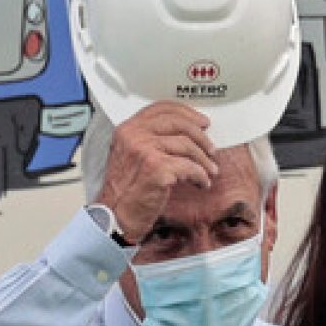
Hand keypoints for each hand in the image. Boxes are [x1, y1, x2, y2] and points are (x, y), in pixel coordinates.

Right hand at [96, 101, 218, 244]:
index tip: (201, 121)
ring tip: (209, 171)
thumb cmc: (124, 193)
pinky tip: (202, 183)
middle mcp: (134, 136)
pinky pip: (190, 167)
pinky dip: (200, 176)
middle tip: (211, 148)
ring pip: (187, 146)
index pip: (161, 108)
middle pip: (178, 123)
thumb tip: (184, 134)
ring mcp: (145, 150)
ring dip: (204, 160)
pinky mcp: (157, 169)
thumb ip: (148, 140)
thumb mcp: (130, 157)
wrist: (115, 217)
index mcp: (127, 129)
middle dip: (201, 137)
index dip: (186, 112)